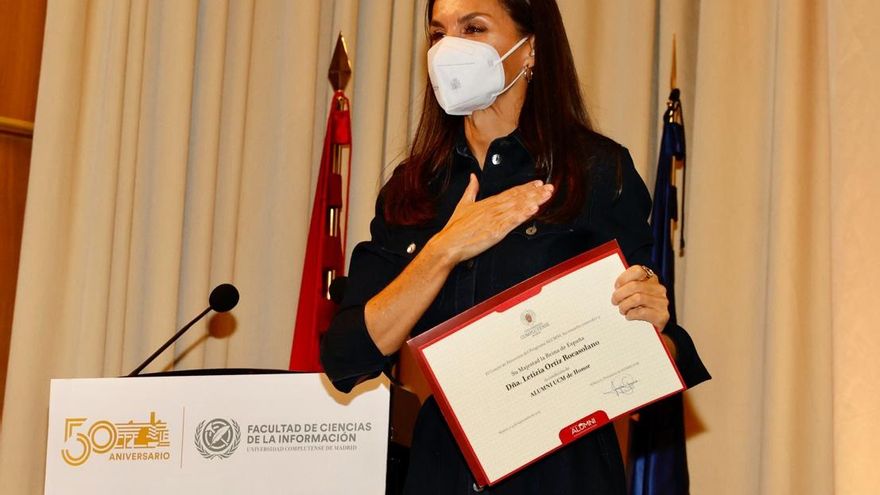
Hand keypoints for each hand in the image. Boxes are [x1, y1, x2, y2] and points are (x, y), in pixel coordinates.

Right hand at [427, 174, 553, 266]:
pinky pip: (512, 221)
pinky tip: (533, 210)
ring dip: (533, 201)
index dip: (526, 187)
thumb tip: (473, 177)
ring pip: (518, 207)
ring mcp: (495, 219)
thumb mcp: (463, 204)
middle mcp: (493, 208)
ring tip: (546, 196)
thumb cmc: (455, 228)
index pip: (510, 192)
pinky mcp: (495, 231)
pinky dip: (523, 215)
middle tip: (549, 187)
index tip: (538, 184)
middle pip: (517, 198)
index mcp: (487, 202)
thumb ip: (471, 190)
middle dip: (535, 193)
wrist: (448, 244)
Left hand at [611, 265, 669, 329]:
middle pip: (635, 286)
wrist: (654, 329)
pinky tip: (629, 316)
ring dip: (625, 305)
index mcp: (651, 280)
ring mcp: (662, 302)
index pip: (638, 270)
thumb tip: (614, 287)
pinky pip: (642, 312)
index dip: (624, 277)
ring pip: (637, 298)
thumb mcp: (635, 295)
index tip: (616, 286)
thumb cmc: (641, 309)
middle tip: (614, 301)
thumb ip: (627, 287)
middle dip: (620, 294)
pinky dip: (631, 314)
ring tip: (622, 310)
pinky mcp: (662, 315)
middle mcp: (658, 289)